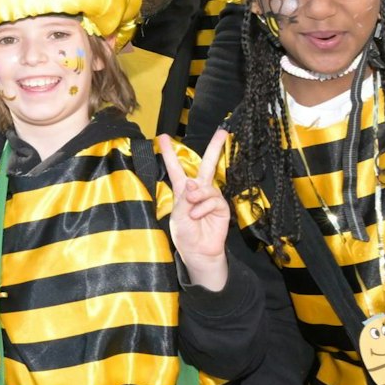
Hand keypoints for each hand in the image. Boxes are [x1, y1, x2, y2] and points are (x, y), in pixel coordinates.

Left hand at [159, 130, 230, 291]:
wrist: (198, 251)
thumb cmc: (185, 233)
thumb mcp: (178, 214)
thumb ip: (185, 197)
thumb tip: (194, 182)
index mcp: (182, 190)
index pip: (176, 168)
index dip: (169, 153)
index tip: (162, 137)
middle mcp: (198, 190)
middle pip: (207, 165)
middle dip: (215, 148)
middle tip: (223, 132)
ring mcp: (211, 198)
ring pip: (207, 186)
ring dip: (198, 196)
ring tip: (192, 209)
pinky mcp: (221, 207)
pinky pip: (214, 200)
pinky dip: (204, 207)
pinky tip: (198, 215)